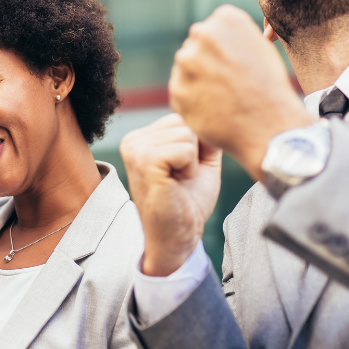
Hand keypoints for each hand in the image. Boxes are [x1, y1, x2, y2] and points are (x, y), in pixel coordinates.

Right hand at [121, 114, 222, 275]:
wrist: (177, 237)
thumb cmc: (188, 202)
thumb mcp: (200, 160)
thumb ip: (202, 134)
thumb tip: (214, 111)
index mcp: (142, 138)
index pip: (181, 118)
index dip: (196, 145)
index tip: (184, 171)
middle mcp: (133, 140)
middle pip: (184, 122)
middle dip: (195, 151)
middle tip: (182, 177)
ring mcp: (136, 149)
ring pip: (186, 133)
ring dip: (192, 161)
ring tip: (179, 180)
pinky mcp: (145, 161)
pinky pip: (185, 149)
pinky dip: (190, 167)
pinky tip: (177, 183)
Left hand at [168, 5, 311, 176]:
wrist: (269, 126)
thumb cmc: (269, 87)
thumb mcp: (258, 47)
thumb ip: (231, 36)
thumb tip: (212, 35)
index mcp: (225, 19)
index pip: (211, 30)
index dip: (222, 51)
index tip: (235, 65)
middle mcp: (202, 34)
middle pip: (194, 47)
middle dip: (205, 64)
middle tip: (227, 84)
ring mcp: (186, 62)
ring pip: (184, 70)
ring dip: (196, 81)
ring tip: (222, 98)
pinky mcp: (177, 89)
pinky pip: (180, 92)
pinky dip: (192, 102)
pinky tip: (213, 109)